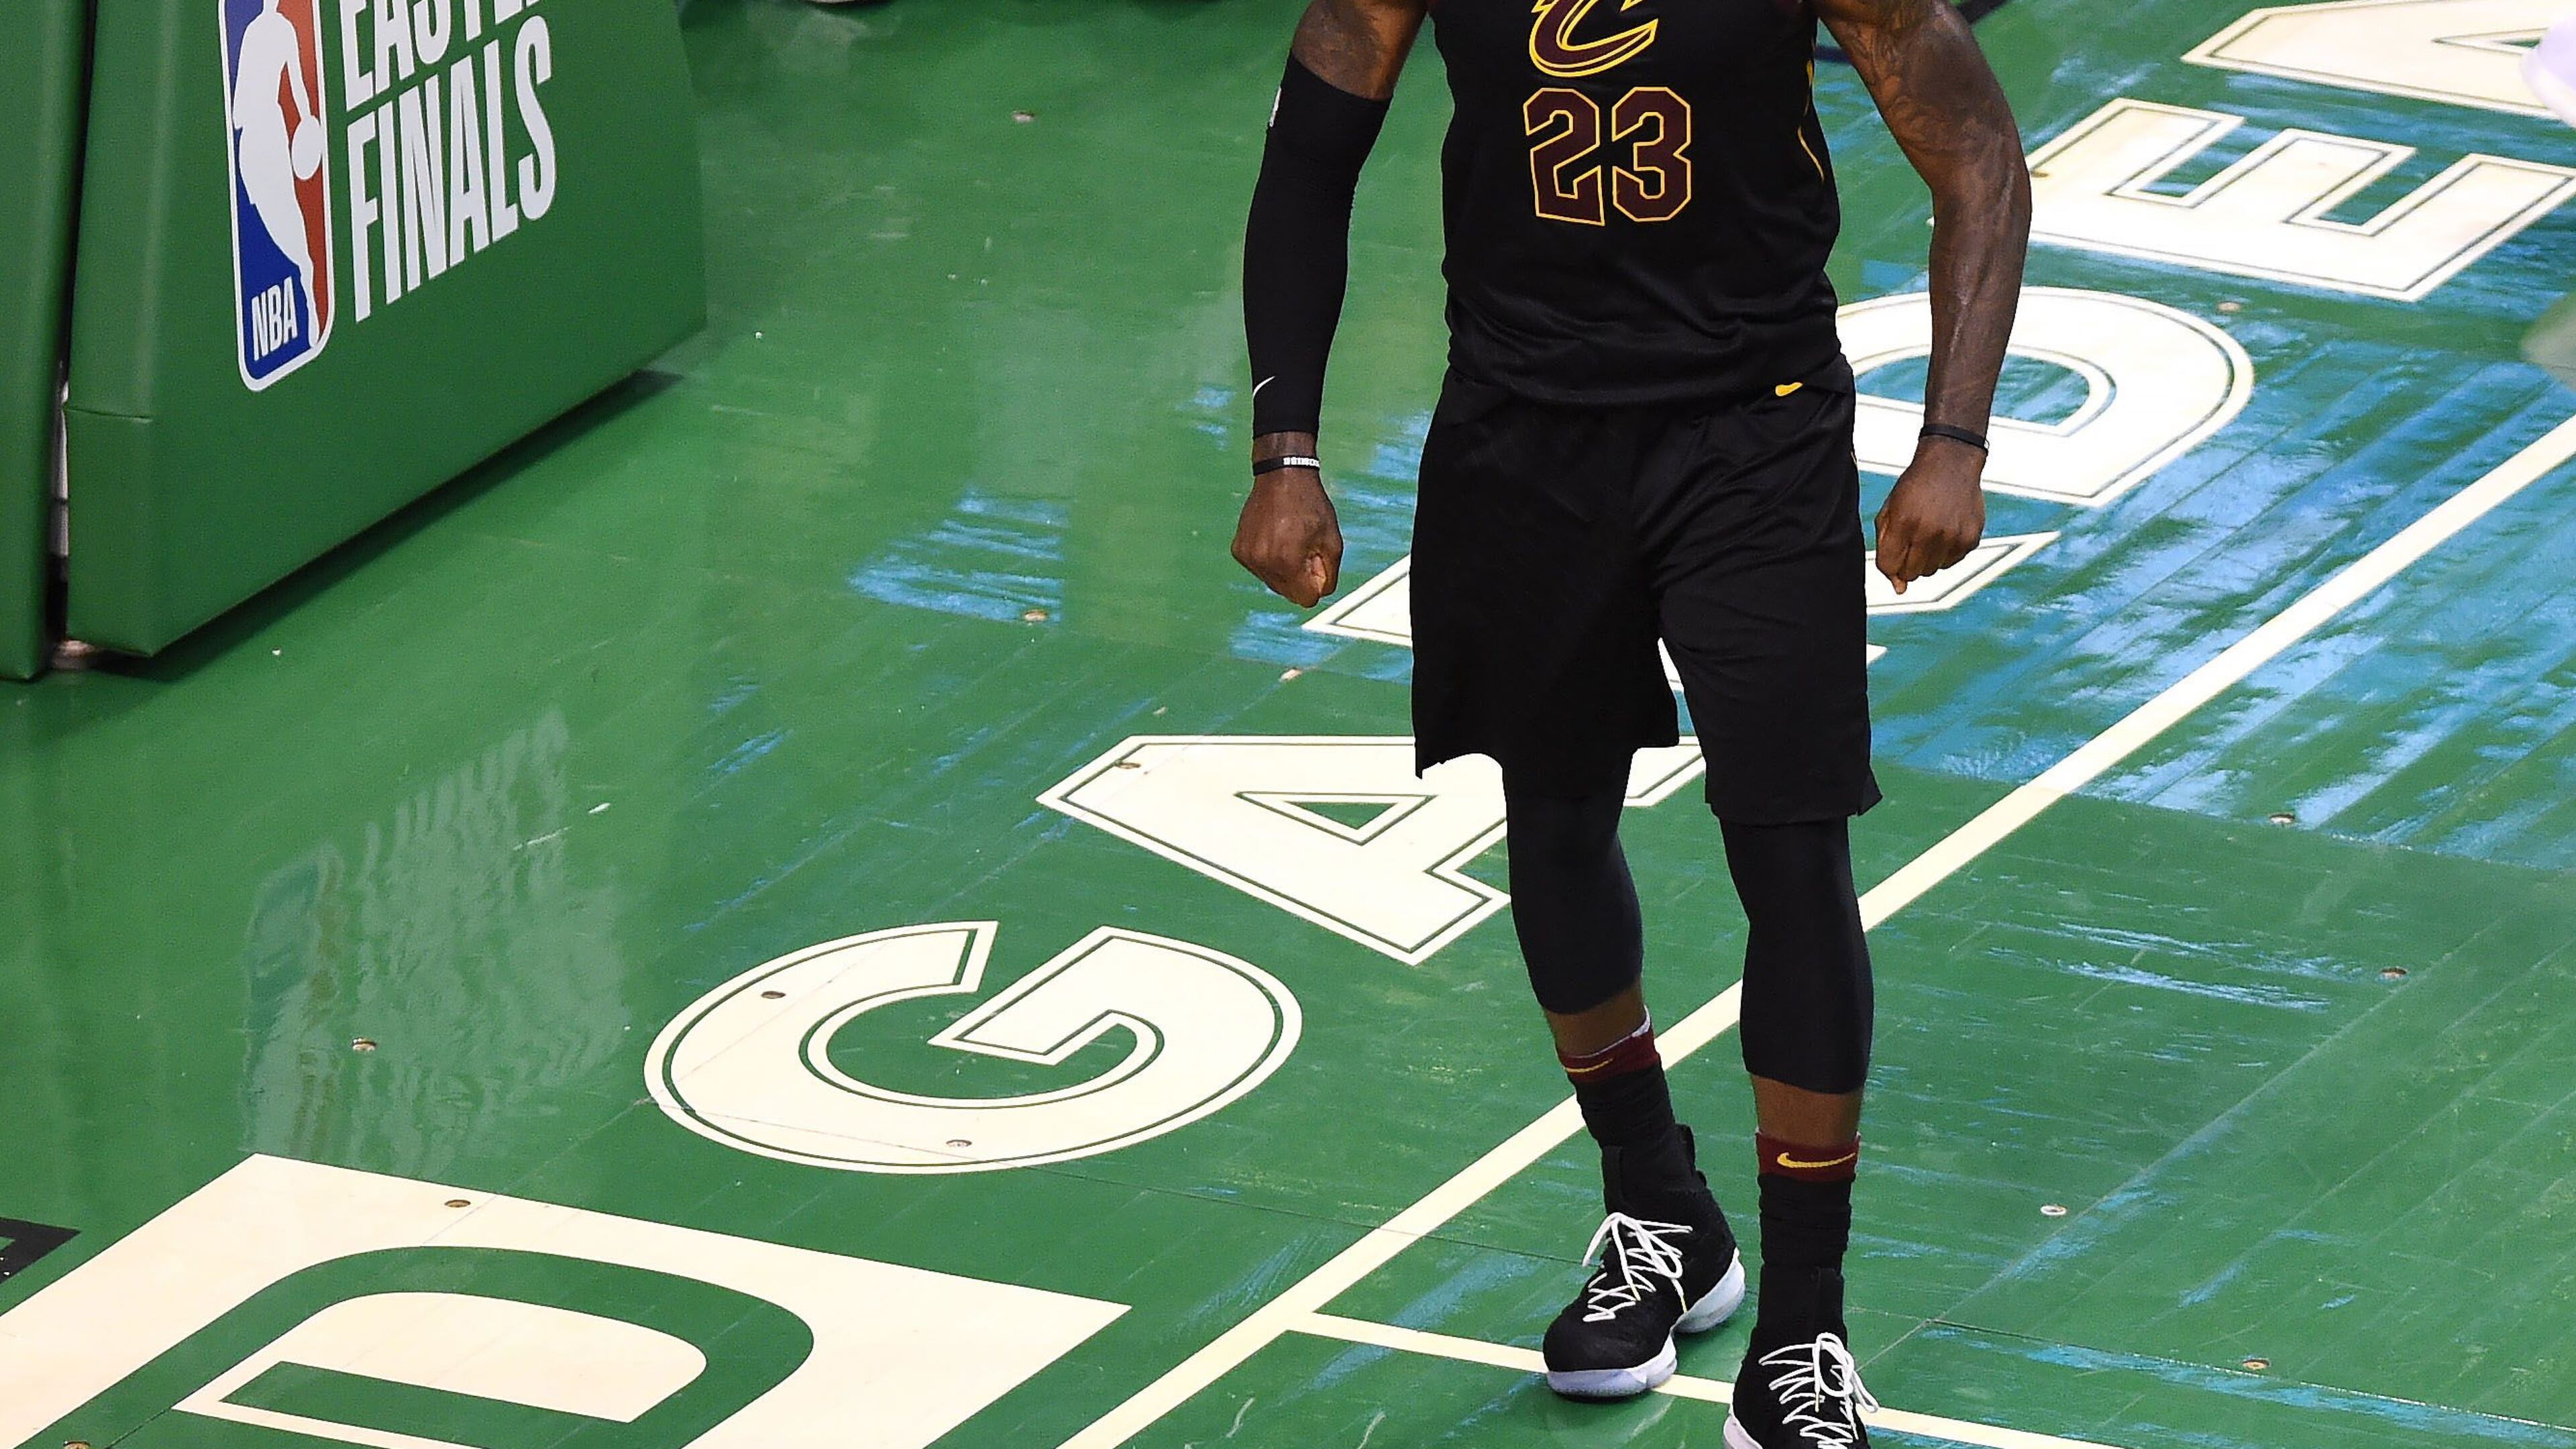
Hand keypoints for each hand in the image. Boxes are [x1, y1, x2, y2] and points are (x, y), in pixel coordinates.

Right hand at [1232, 466, 1343, 607]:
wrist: (1281, 475)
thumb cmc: (1309, 505)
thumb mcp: (1332, 540)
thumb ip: (1329, 574)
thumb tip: (1319, 593)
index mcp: (1287, 562)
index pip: (1305, 599)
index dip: (1316, 583)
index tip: (1315, 561)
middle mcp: (1263, 563)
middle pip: (1288, 593)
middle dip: (1300, 577)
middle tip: (1304, 547)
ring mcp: (1248, 557)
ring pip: (1272, 582)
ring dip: (1284, 570)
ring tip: (1288, 539)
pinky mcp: (1239, 550)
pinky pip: (1259, 569)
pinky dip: (1268, 560)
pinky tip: (1274, 537)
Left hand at [1873, 438, 1985, 594]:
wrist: (1951, 462)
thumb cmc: (1916, 486)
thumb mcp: (1890, 509)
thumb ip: (1886, 547)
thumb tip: (1898, 588)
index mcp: (1905, 523)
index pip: (1889, 566)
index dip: (1888, 563)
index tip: (1893, 550)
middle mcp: (1931, 532)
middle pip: (1911, 574)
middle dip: (1906, 562)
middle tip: (1911, 539)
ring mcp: (1954, 537)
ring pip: (1931, 571)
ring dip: (1926, 557)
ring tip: (1929, 530)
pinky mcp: (1971, 539)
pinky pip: (1951, 562)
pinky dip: (1945, 552)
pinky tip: (1945, 528)